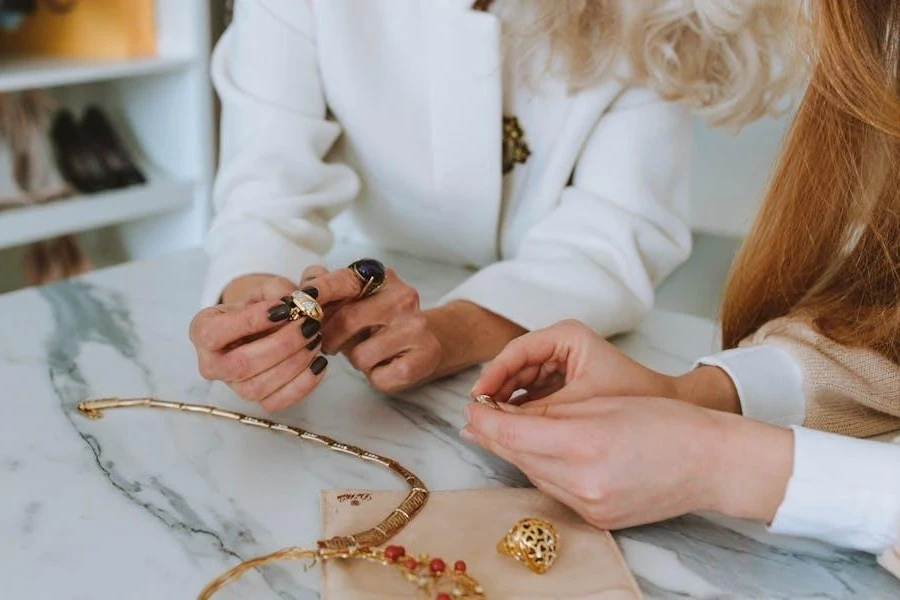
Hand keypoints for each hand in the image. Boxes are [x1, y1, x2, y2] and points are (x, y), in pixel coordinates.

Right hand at [189, 275, 327, 410]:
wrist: (265, 328)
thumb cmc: (261, 307)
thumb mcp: (264, 290)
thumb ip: (278, 291)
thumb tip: (299, 303)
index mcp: (202, 331)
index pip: (216, 333)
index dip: (252, 321)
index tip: (286, 308)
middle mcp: (211, 365)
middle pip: (241, 364)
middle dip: (282, 345)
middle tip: (309, 325)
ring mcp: (233, 387)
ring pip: (258, 386)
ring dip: (294, 363)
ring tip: (316, 339)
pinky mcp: (256, 401)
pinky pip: (276, 402)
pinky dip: (303, 384)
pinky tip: (318, 362)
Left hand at [299, 265, 441, 392]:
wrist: (428, 342)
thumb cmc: (381, 323)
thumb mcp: (355, 302)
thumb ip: (327, 292)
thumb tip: (301, 290)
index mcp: (383, 277)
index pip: (343, 280)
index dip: (317, 293)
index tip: (297, 304)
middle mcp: (403, 297)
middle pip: (347, 320)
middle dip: (329, 339)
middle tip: (327, 345)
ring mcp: (416, 326)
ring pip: (361, 354)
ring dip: (356, 360)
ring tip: (368, 353)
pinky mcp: (424, 356)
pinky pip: (379, 376)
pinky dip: (375, 377)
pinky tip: (385, 366)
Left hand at [461, 397, 792, 528]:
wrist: (710, 461)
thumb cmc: (663, 421)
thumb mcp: (602, 403)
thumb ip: (550, 413)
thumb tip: (504, 418)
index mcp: (584, 442)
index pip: (514, 433)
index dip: (485, 419)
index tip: (470, 405)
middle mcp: (583, 481)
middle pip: (518, 458)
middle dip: (494, 436)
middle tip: (475, 417)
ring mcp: (591, 506)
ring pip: (534, 476)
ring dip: (516, 454)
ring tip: (503, 433)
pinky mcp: (598, 520)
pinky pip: (556, 492)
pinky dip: (543, 471)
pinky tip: (540, 454)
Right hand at [472, 319, 678, 406]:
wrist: (668, 407)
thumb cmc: (631, 398)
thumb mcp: (578, 405)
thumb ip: (535, 412)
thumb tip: (489, 424)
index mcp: (566, 336)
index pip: (517, 351)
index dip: (493, 375)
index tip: (478, 399)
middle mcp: (560, 344)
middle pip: (514, 366)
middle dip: (495, 391)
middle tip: (476, 416)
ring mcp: (560, 362)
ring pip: (520, 381)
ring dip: (505, 402)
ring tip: (489, 425)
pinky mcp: (562, 381)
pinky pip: (532, 393)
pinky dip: (521, 409)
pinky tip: (510, 427)